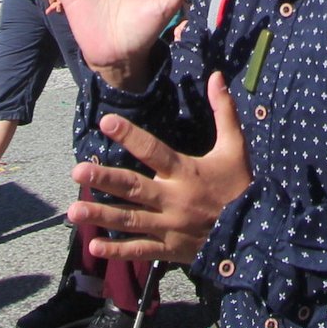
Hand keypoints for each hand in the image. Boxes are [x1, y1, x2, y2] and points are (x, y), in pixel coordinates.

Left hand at [68, 71, 251, 262]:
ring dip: (101, 214)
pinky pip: (139, 250)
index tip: (106, 121)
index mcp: (186, 172)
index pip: (154, 150)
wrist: (252, 234)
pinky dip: (117, 251)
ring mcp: (168, 227)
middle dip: (105, 179)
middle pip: (134, 187)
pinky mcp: (168, 248)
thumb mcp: (236, 147)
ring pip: (130, 220)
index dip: (130, 135)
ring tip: (73, 210)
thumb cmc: (240, 185)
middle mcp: (173, 199)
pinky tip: (93, 245)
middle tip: (77, 171)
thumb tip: (217, 76)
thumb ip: (224, 111)